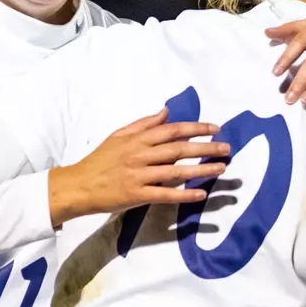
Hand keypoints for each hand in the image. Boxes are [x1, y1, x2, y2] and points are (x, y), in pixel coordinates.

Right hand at [48, 109, 228, 226]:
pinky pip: (165, 194)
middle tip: (227, 148)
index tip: (215, 128)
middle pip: (179, 149)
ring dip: (201, 169)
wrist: (79, 185)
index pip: (172, 130)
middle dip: (205, 147)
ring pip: (176, 171)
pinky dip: (184, 195)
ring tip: (221, 168)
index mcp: (137, 139)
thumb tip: (165, 112)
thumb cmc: (99, 161)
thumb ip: (143, 124)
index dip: (195, 128)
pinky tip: (201, 193)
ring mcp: (139, 176)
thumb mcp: (118, 136)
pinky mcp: (137, 195)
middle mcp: (140, 155)